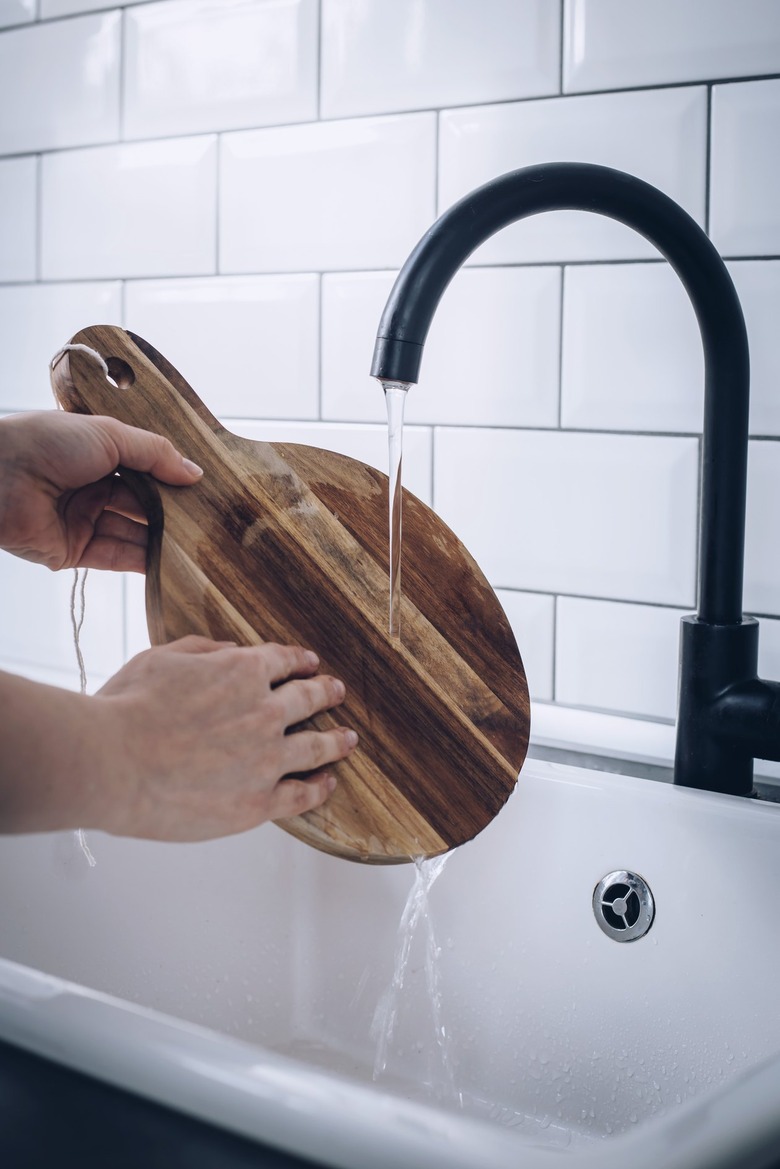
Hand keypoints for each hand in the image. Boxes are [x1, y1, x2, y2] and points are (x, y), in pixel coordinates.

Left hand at [0, 410, 202, 571]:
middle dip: (173, 513)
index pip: (146, 470)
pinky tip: (173, 562)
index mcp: (98, 454)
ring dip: (164, 539)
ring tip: (199, 545)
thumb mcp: (109, 435)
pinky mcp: (75, 551)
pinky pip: (117, 556)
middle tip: (209, 522)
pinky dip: (144, 561)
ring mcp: (84, 520)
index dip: (172, 480)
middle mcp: (92, 487)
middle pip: (143, 505)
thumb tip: (195, 473)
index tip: (204, 490)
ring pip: (134, 533)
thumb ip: (155, 453)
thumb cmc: (46, 443)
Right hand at [93, 638, 356, 840]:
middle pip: (308, 699)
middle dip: (326, 692)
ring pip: (317, 746)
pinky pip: (302, 794)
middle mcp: (264, 712)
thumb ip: (203, 650)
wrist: (111, 763)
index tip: (308, 662)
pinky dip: (319, 786)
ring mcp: (266, 759)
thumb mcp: (161, 658)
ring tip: (349, 738)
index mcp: (241, 672)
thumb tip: (231, 651)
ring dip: (336, 740)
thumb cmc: (126, 709)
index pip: (282, 660)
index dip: (299, 660)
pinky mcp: (257, 802)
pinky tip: (327, 782)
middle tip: (337, 692)